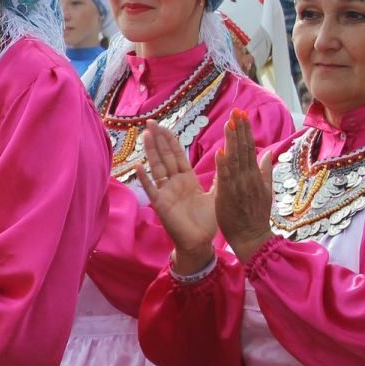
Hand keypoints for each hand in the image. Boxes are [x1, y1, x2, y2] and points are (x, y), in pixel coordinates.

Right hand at [135, 121, 217, 274]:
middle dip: (159, 140)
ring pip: (156, 168)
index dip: (171, 141)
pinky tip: (138, 166)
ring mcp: (165, 193)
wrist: (200, 242)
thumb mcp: (216, 193)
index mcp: (186, 180)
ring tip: (146, 135)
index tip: (165, 126)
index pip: (177, 155)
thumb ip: (218, 175)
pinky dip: (144, 178)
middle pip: (164, 157)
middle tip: (151, 122)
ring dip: (151, 151)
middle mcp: (173, 183)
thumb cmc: (207, 221)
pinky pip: (151, 189)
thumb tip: (227, 155)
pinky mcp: (161, 204)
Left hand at [213, 110, 273, 262]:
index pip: (250, 148)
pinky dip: (224, 165)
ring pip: (235, 160)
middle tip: (236, 111)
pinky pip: (226, 179)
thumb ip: (265, 171)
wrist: (252, 237)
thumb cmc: (255, 215)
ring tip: (229, 123)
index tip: (242, 115)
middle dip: (240, 130)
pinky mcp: (229, 197)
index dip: (245, 131)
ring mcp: (239, 187)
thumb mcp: (264, 190)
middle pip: (244, 150)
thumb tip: (267, 152)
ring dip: (232, 141)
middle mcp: (249, 178)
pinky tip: (221, 152)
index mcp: (255, 176)